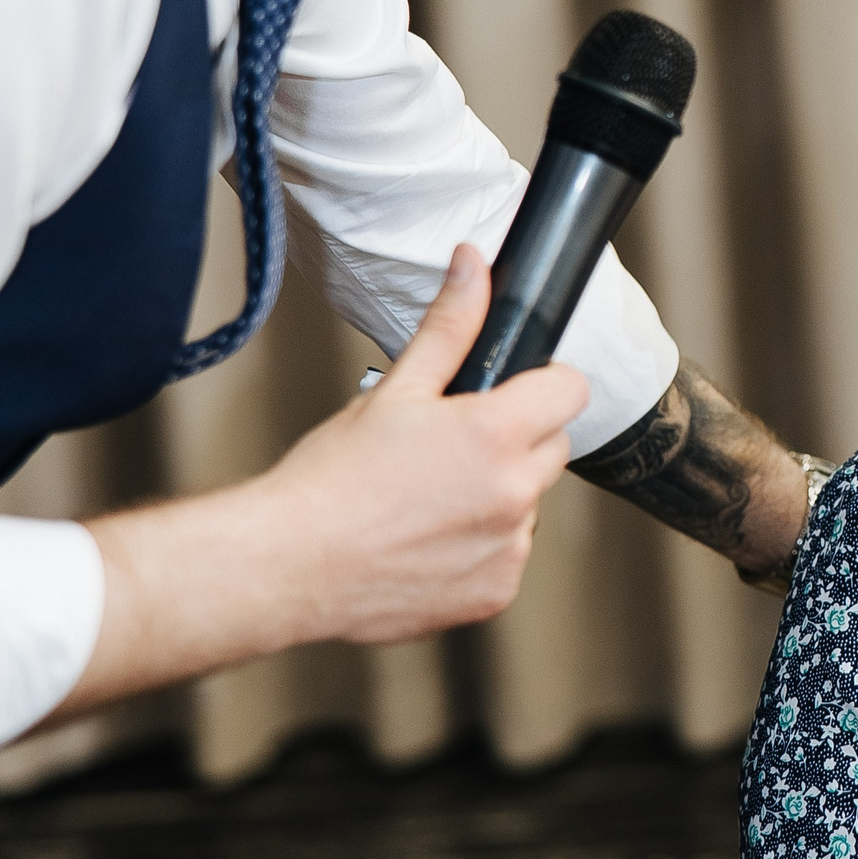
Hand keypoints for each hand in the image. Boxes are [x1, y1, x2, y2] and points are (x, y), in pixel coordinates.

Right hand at [50, 244, 586, 724]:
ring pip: (527, 504)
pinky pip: (506, 555)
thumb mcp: (395, 389)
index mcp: (495, 434)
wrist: (287, 566)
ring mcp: (508, 548)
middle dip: (514, 440)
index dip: (543, 384)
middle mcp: (514, 493)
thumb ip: (450, 325)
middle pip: (551, 447)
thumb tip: (474, 265)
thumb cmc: (331, 480)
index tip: (514, 390)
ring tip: (428, 499)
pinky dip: (478, 548)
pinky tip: (426, 542)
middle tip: (449, 447)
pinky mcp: (494, 593)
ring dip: (496, 497)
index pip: (570, 390)